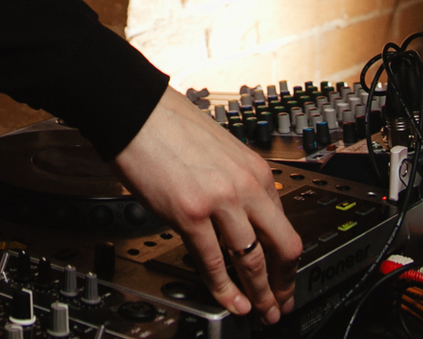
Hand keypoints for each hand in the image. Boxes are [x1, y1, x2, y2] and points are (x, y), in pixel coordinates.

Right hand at [113, 89, 300, 321]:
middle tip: (280, 303)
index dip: (287, 258)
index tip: (285, 275)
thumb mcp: (221, 151)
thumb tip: (240, 215)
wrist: (135, 110)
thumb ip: (235, 184)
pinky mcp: (189, 213)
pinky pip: (213, 261)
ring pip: (252, 260)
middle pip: (283, 246)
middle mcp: (245, 185)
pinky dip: (223, 288)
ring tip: (259, 311)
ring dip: (259, 293)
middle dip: (283, 283)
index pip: (285, 224)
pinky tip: (229, 301)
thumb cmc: (169, 124)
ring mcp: (219, 201)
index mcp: (255, 169)